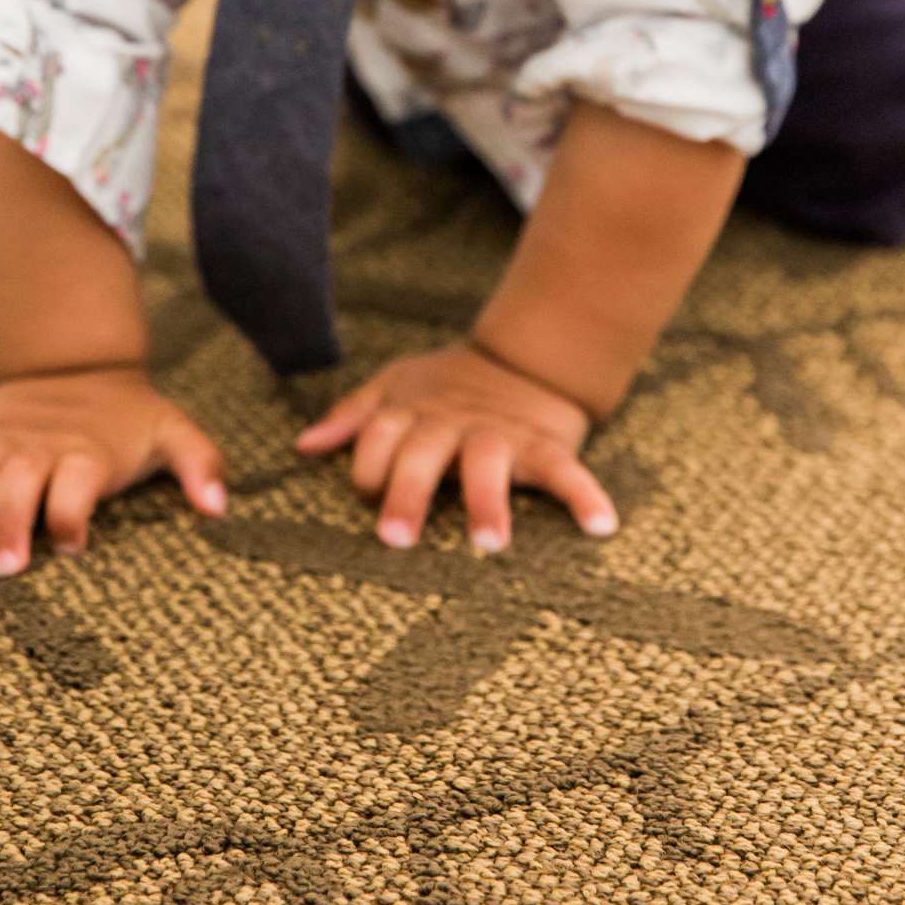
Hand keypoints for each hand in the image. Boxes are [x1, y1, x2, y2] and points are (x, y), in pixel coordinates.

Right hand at [0, 366, 229, 575]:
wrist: (81, 366)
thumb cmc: (130, 419)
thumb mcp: (174, 433)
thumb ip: (201, 465)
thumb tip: (220, 507)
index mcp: (86, 453)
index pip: (78, 483)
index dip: (75, 513)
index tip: (77, 545)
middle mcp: (36, 450)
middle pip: (16, 483)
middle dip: (7, 524)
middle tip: (2, 570)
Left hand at [293, 340, 618, 554]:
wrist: (526, 358)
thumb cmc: (447, 387)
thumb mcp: (395, 387)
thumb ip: (353, 416)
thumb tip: (303, 447)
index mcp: (413, 412)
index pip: (377, 439)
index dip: (368, 470)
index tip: (368, 503)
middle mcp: (452, 423)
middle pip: (423, 452)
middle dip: (409, 492)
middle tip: (396, 539)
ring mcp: (500, 433)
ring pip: (488, 462)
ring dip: (487, 501)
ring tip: (489, 546)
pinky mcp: (544, 443)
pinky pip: (565, 468)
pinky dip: (585, 495)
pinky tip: (601, 527)